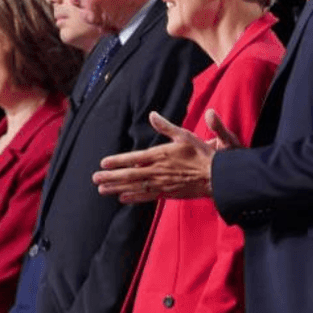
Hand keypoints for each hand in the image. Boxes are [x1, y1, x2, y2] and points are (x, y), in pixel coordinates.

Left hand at [93, 111, 236, 203]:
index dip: (117, 161)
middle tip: (95, 178)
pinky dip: (133, 197)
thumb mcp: (185, 135)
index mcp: (160, 154)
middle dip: (111, 176)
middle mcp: (158, 171)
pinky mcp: (168, 193)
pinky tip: (122, 198)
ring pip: (135, 187)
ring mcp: (162, 184)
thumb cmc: (202, 154)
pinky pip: (147, 196)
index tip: (103, 162)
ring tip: (102, 189)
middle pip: (129, 174)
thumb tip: (152, 115)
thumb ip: (166, 127)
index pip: (133, 158)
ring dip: (117, 188)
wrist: (217, 176)